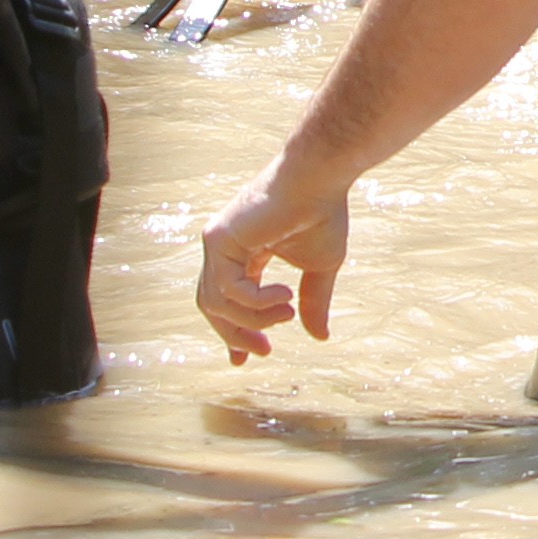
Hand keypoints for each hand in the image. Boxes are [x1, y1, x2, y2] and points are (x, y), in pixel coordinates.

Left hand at [198, 171, 352, 361]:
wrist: (321, 177)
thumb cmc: (323, 213)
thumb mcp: (320, 267)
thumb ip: (313, 301)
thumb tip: (320, 338)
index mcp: (245, 253)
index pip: (227, 300)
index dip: (233, 332)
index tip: (243, 361)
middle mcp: (225, 248)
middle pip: (213, 307)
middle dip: (236, 335)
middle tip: (264, 351)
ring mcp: (218, 242)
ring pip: (216, 304)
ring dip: (253, 319)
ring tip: (288, 312)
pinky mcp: (217, 238)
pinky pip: (226, 289)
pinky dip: (255, 301)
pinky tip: (283, 295)